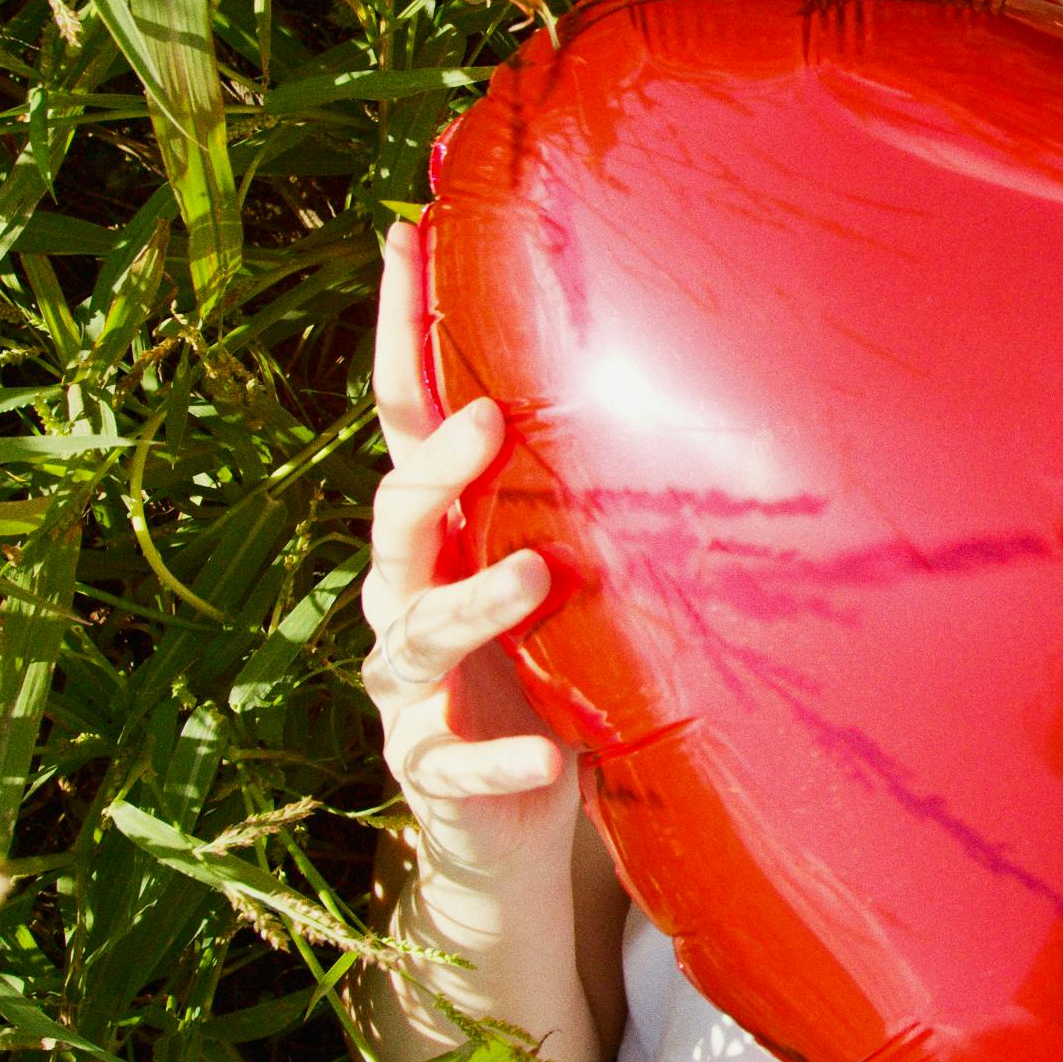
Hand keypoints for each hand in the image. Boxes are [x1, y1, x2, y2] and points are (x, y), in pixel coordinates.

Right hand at [361, 219, 576, 895]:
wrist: (507, 822)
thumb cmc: (542, 669)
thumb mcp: (558, 570)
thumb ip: (574, 490)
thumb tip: (667, 367)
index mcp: (438, 536)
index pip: (404, 421)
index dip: (397, 336)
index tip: (402, 240)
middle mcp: (404, 598)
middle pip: (395, 517)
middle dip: (434, 468)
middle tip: (488, 422)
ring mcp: (410, 688)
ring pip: (415, 631)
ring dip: (471, 603)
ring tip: (534, 577)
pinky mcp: (434, 770)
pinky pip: (456, 762)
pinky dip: (502, 757)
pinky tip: (547, 756)